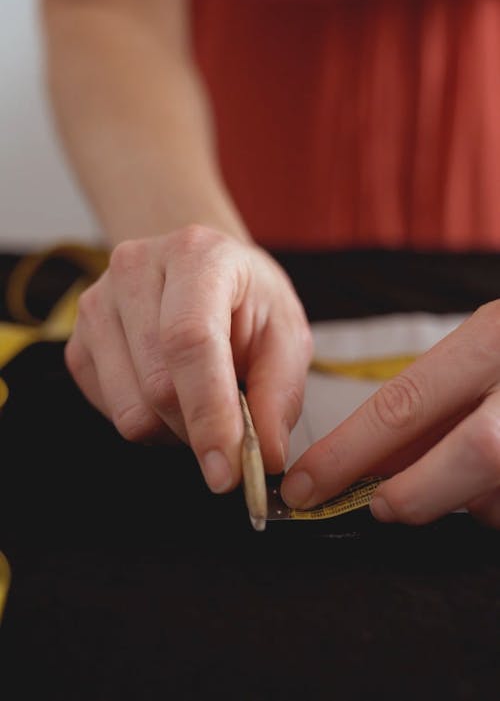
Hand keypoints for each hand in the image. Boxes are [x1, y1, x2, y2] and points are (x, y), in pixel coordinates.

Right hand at [65, 225, 311, 492]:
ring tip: (201, 400)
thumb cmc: (245, 298)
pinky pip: (110, 415)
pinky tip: (171, 394)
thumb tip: (265, 454)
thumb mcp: (286, 333)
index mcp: (196, 256)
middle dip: (200, 431)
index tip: (227, 469)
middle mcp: (135, 270)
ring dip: (174, 430)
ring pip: (130, 410)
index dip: (208, 412)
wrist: (201, 270)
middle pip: (157, 385)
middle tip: (232, 434)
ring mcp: (97, 305)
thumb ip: (280, 392)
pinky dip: (149, 423)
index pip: (190, 340)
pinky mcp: (78, 342)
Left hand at [281, 302, 499, 527]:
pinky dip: (499, 502)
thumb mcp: (483, 348)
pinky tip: (494, 483)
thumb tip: (373, 466)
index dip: (349, 450)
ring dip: (475, 501)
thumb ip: (436, 400)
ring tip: (470, 480)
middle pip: (475, 452)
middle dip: (418, 493)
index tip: (306, 485)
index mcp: (496, 335)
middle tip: (381, 505)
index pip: (408, 400)